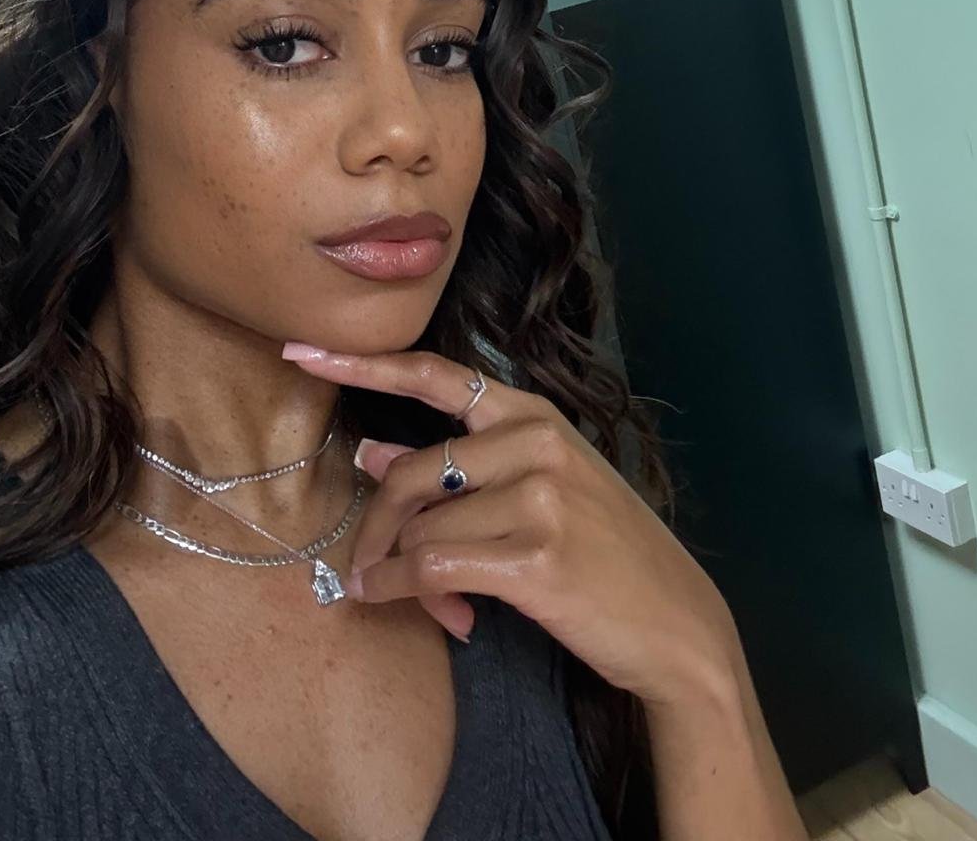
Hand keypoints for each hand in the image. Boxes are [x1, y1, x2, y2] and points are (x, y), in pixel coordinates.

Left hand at [281, 341, 739, 708]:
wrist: (676, 624)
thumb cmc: (603, 555)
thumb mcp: (538, 493)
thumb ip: (457, 469)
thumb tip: (366, 454)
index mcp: (533, 416)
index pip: (433, 376)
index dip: (362, 364)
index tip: (300, 351)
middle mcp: (534, 442)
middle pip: (408, 474)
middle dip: (379, 529)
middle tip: (369, 571)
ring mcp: (538, 496)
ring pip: (419, 529)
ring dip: (405, 578)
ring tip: (433, 606)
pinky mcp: (535, 555)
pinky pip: (431, 569)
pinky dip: (409, 595)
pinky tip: (435, 616)